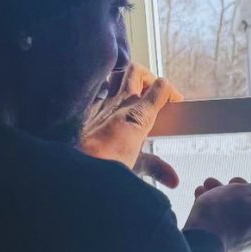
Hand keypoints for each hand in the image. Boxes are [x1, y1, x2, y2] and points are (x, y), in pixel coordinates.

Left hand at [82, 63, 183, 185]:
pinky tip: (113, 109)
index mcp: (138, 115)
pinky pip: (101, 92)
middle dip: (149, 77)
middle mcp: (120, 103)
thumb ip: (156, 168)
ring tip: (135, 94)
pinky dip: (109, 93)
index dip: (171, 92)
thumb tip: (173, 180)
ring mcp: (103, 104)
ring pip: (117, 75)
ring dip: (127, 79)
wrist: (75, 165)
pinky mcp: (90, 109)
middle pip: (137, 72)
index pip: (160, 88)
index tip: (174, 102)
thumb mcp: (135, 167)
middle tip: (153, 92)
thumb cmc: (105, 163)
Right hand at [184, 176, 250, 251]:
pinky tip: (200, 196)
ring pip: (237, 215)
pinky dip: (215, 211)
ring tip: (208, 186)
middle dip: (241, 192)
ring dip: (224, 197)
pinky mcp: (226, 246)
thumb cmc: (225, 214)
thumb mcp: (245, 190)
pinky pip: (225, 225)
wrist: (200, 241)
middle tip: (230, 182)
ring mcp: (243, 243)